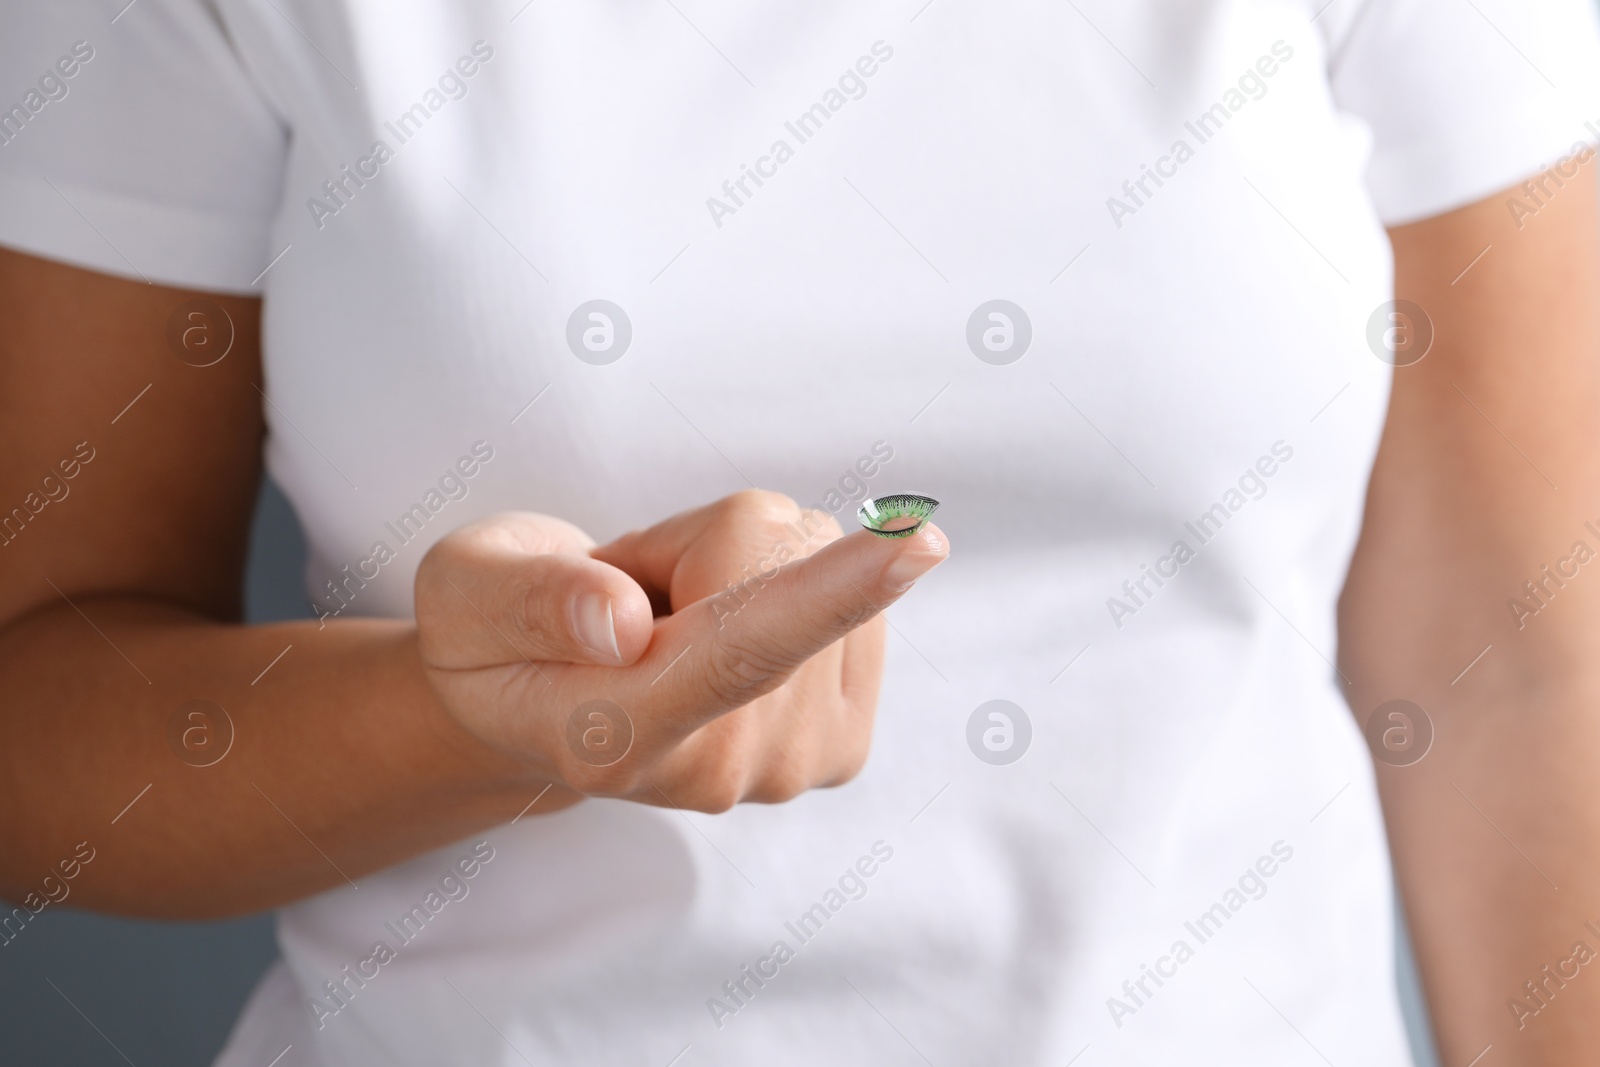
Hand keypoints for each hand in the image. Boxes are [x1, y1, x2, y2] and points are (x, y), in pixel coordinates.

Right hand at [414, 491, 947, 811]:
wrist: (538, 709)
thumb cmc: (493, 633)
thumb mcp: (467, 590)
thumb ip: (535, 600)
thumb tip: (627, 620)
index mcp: (614, 732)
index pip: (736, 654)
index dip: (829, 592)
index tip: (917, 544)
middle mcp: (716, 770)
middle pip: (778, 564)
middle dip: (704, 538)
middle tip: (626, 590)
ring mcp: (787, 769)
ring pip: (820, 567)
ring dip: (747, 564)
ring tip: (670, 615)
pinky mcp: (838, 748)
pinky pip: (857, 601)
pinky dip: (794, 590)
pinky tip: (727, 631)